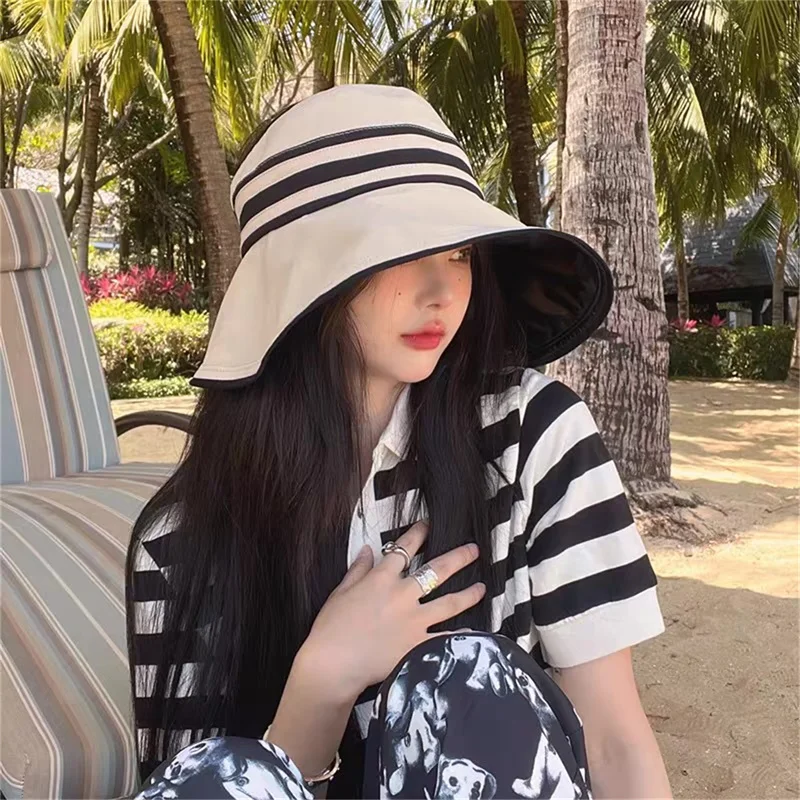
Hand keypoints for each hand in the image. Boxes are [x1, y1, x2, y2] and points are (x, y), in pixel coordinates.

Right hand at [296, 521, 484, 702]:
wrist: (333, 663)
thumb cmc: (331, 629)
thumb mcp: (339, 592)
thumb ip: (357, 570)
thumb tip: (368, 550)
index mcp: (381, 579)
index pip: (404, 548)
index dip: (418, 534)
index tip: (428, 525)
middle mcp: (403, 595)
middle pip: (437, 570)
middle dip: (458, 557)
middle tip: (473, 550)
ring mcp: (414, 620)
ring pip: (450, 602)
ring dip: (469, 593)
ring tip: (482, 587)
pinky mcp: (418, 645)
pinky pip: (445, 638)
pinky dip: (461, 634)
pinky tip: (474, 630)